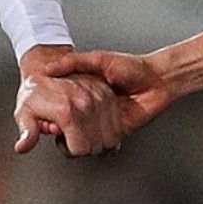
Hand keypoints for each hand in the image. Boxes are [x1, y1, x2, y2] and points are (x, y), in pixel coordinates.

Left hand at [14, 52, 121, 157]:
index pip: (81, 149)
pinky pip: (117, 123)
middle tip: (72, 135)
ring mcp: (100, 98)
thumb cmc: (34, 90)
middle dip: (84, 146)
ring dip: (98, 139)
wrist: (44, 65)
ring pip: (111, 137)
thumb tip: (22, 147)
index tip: (63, 139)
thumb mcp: (24, 112)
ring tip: (82, 129)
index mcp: (67, 112)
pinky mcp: (108, 93)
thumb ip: (27, 133)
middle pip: (96, 146)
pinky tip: (94, 124)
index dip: (70, 149)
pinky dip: (109, 129)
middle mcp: (86, 105)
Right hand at [42, 49, 173, 137]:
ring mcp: (105, 121)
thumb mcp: (98, 59)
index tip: (43, 113)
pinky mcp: (118, 131)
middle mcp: (94, 109)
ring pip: (85, 136)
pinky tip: (88, 140)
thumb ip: (74, 62)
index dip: (52, 111)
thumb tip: (48, 68)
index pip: (63, 106)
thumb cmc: (132, 66)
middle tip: (53, 126)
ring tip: (68, 135)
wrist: (158, 79)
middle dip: (61, 127)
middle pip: (71, 124)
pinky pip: (104, 142)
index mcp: (86, 92)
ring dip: (77, 137)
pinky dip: (97, 143)